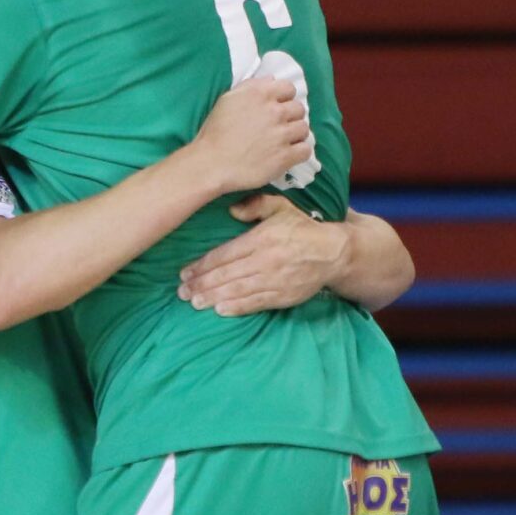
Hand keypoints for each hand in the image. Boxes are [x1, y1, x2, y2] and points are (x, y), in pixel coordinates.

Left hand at [178, 194, 348, 315]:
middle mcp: (265, 261)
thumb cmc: (302, 228)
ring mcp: (275, 280)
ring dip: (213, 297)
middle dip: (202, 284)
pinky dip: (237, 308)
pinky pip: (256, 303)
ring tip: (195, 302)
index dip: (202, 265)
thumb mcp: (281, 207)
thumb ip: (256, 204)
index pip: (224, 254)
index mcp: (262, 238)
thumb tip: (232, 210)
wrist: (333, 252)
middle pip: (226, 275)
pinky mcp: (284, 296)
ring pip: (238, 291)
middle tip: (182, 292)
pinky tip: (220, 310)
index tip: (184, 273)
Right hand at [188, 78, 312, 194]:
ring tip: (284, 141)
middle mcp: (274, 111)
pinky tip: (288, 154)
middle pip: (299, 109)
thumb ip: (251, 86)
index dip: (284, 98)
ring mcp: (282, 134)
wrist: (211, 164)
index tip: (276, 107)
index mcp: (260, 94)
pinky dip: (299, 152)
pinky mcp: (285, 156)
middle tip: (279, 126)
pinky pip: (305, 150)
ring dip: (295, 134)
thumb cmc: (215, 131)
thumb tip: (271, 79)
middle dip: (290, 116)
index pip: (289, 88)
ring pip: (304, 128)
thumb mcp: (227, 100)